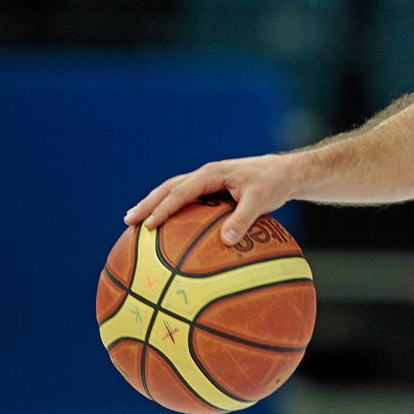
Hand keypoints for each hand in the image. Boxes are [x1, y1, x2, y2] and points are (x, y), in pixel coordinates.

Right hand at [123, 153, 296, 244]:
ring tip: (134, 222)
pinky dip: (170, 208)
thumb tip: (226, 241)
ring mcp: (207, 180)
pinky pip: (185, 198)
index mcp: (213, 173)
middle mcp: (206, 174)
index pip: (182, 190)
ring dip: (154, 204)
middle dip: (148, 203)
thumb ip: (244, 219)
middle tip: (128, 221)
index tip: (149, 224)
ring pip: (174, 191)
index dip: (164, 207)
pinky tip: (162, 226)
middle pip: (169, 188)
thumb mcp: (262, 200)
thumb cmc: (273, 183)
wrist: (284, 172)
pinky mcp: (211, 189)